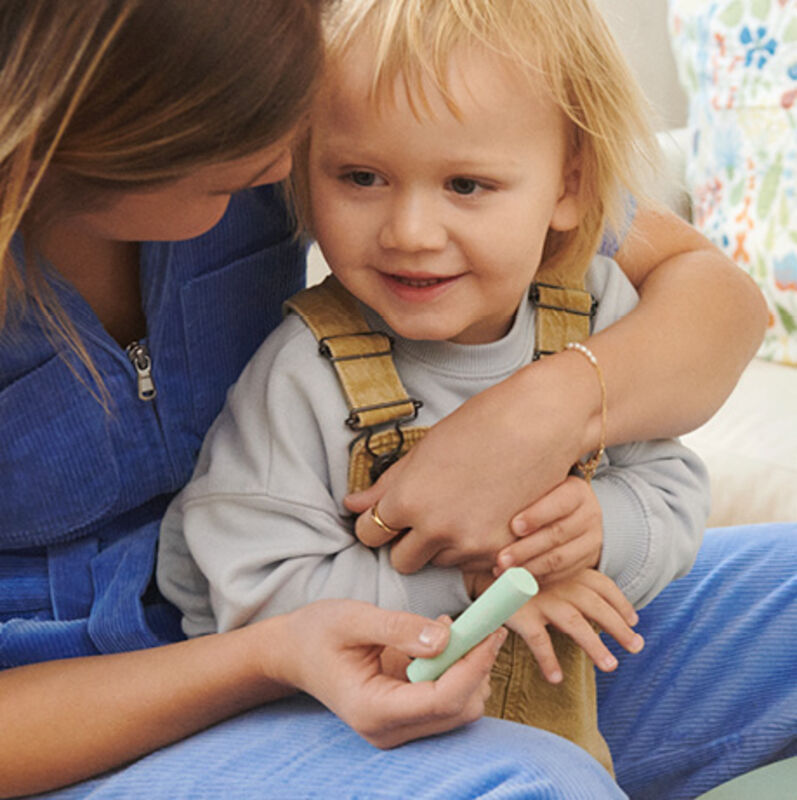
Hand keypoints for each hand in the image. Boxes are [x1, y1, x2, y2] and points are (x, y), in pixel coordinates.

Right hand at [270, 599, 505, 748]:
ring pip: (460, 708)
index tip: (491, 629)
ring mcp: (398, 728)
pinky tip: (443, 640)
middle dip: (477, 665)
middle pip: (459, 709)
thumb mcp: (353, 618)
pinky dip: (458, 669)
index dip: (473, 664)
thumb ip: (398, 627)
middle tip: (482, 623)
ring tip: (456, 628)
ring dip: (470, 667)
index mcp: (372, 710)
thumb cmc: (317, 633)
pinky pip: (448, 699)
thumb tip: (446, 638)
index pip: (442, 699)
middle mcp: (389, 730)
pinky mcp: (406, 716)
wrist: (294, 652)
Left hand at [345, 358, 597, 573]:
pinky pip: (472, 563)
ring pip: (439, 562)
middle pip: (401, 561)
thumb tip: (352, 504)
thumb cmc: (479, 427)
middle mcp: (435, 528)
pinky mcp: (500, 550)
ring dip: (442, 545)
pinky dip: (472, 548)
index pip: (369, 534)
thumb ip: (386, 486)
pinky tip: (481, 516)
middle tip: (423, 518)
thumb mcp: (424, 451)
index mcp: (408, 499)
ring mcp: (470, 543)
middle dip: (406, 543)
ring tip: (461, 507)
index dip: (375, 525)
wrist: (539, 425)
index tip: (384, 518)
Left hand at [495, 476, 602, 583]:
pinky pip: (562, 574)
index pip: (560, 503)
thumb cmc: (546, 495)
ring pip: (560, 558)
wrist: (577, 510)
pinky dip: (537, 578)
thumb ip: (525, 492)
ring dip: (529, 568)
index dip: (536, 516)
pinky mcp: (587, 561)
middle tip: (501, 558)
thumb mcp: (542, 486)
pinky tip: (516, 579)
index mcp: (577, 491)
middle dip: (526, 548)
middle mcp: (589, 515)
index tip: (513, 526)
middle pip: (557, 534)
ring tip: (504, 571)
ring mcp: (591, 540)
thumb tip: (490, 500)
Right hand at [506, 570, 642, 682]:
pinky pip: (539, 640)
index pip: (603, 585)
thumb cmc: (523, 573)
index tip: (634, 620)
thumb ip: (574, 581)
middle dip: (619, 628)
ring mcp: (541, 597)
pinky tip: (556, 678)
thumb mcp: (552, 569)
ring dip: (595, 646)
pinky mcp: (521, 613)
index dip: (621, 603)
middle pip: (596, 607)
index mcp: (568, 569)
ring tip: (611, 665)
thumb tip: (602, 604)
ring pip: (575, 624)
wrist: (482, 567)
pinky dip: (548, 660)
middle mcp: (559, 582)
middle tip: (636, 647)